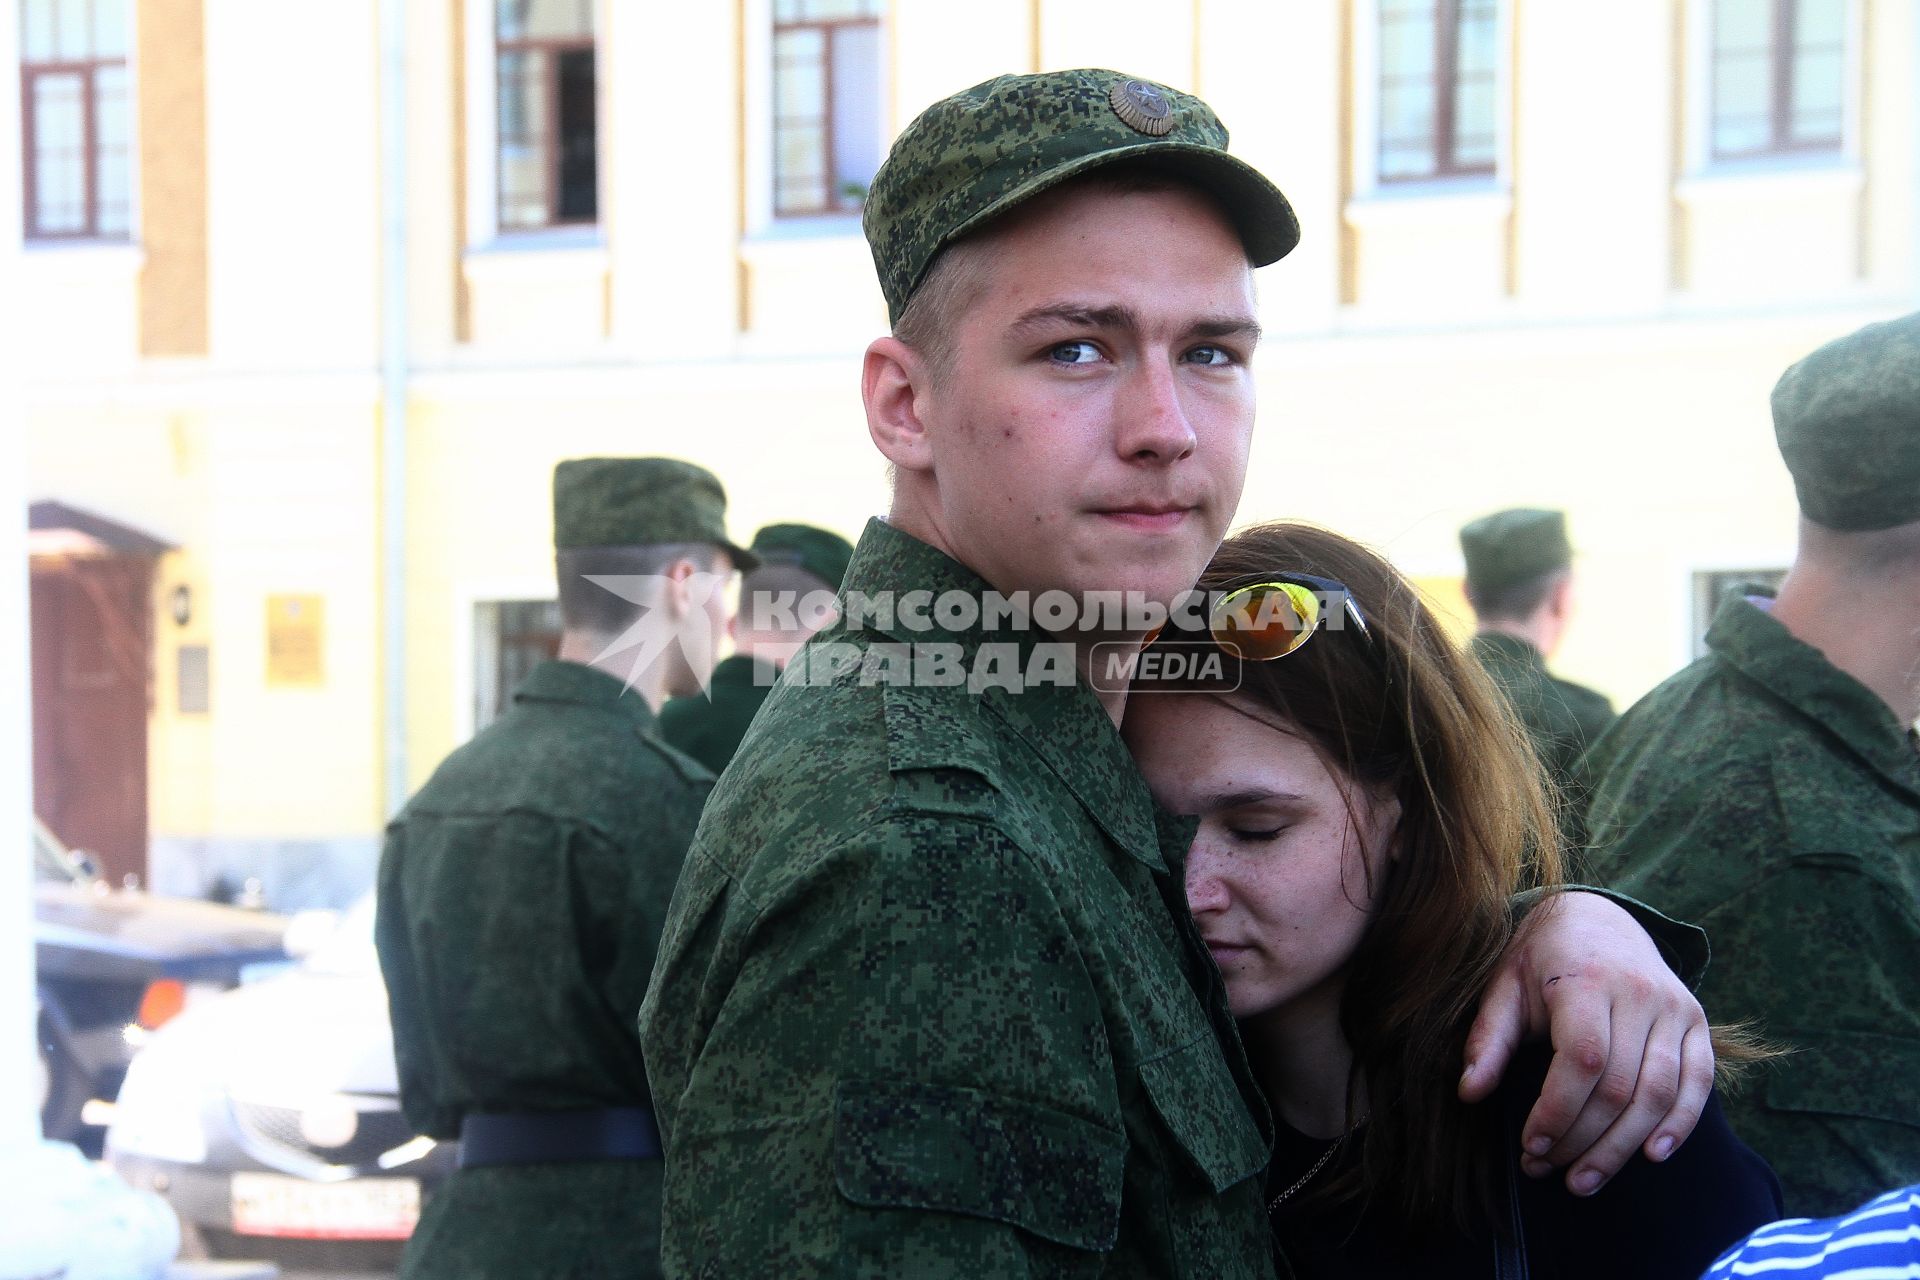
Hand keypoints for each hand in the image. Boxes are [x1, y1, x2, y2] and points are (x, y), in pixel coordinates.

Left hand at [1459, 891, 1713, 1194]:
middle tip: (1546, 1169)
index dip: (1557, 1111)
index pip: (1582, 1059)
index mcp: (1587, 979)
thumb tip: (1469, 1092)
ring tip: (1583, 1180)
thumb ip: (1487, 1038)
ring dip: (1622, 1147)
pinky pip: (1698, 1083)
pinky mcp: (1698, 1023)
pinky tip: (1650, 1156)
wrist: (1598, 918)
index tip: (1529, 1145)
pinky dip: (1679, 1125)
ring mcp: (1675, 1008)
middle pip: (1620, 1087)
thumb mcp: (1503, 985)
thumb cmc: (1541, 959)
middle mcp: (1640, 993)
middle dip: (1581, 1140)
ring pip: (1659, 1094)